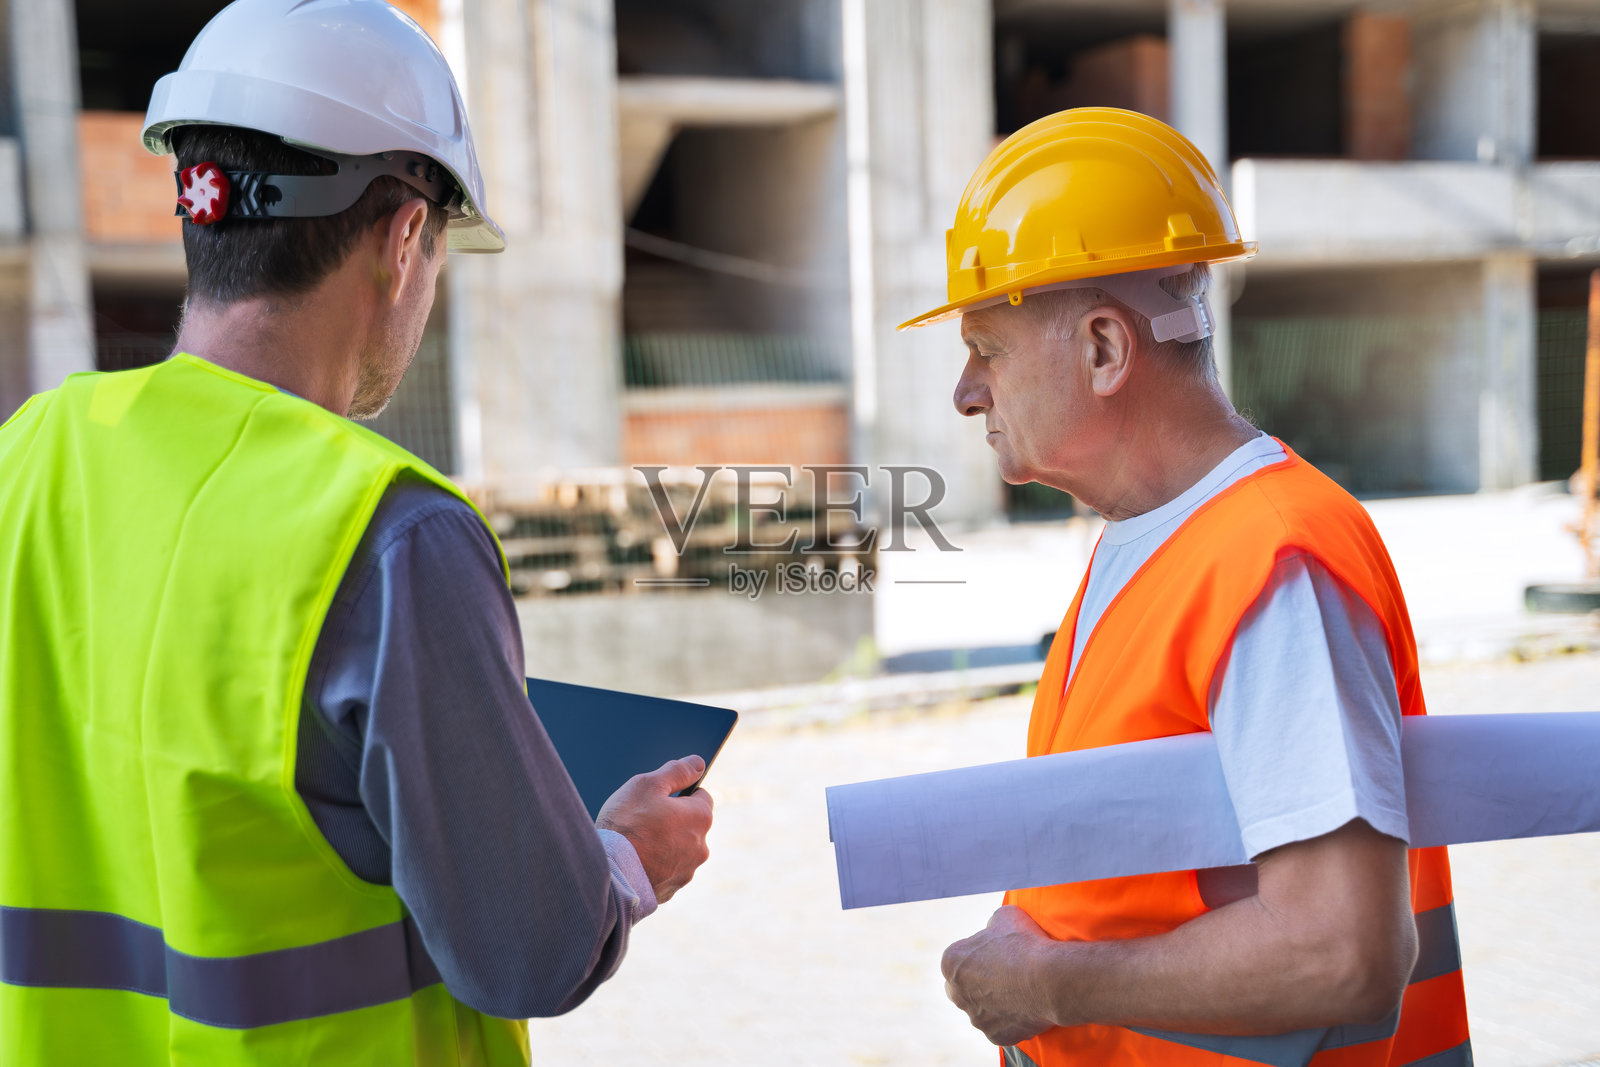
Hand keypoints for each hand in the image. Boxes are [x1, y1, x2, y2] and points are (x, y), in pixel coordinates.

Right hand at [595, 756, 713, 902]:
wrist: (608, 874)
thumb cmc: (626, 825)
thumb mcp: (648, 784)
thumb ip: (676, 771)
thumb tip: (698, 763)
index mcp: (700, 818)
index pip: (701, 796)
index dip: (680, 794)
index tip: (661, 798)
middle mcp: (701, 847)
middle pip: (690, 825)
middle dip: (673, 820)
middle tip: (643, 820)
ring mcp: (687, 871)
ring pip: (679, 850)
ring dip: (665, 845)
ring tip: (636, 843)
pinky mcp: (671, 890)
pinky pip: (666, 871)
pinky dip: (655, 866)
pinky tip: (635, 862)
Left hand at [941, 906, 1056, 1045]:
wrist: (1048, 978)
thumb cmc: (1025, 943)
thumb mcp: (1004, 916)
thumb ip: (991, 926)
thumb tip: (993, 930)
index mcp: (951, 962)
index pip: (960, 958)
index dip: (980, 954)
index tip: (998, 953)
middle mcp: (957, 994)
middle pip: (962, 988)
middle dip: (976, 983)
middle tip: (1002, 975)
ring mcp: (976, 1018)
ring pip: (982, 1011)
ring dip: (995, 1003)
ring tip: (1021, 991)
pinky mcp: (996, 1036)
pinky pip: (1002, 1028)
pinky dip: (1012, 1021)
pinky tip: (1028, 1008)